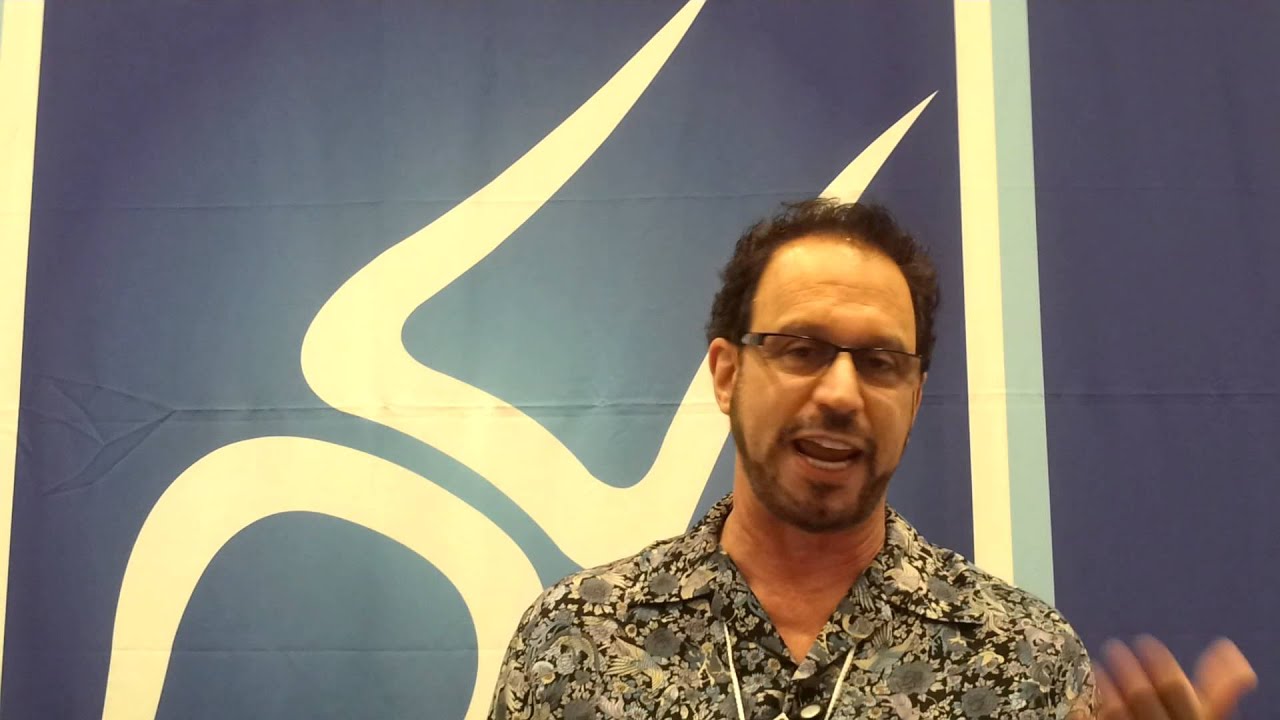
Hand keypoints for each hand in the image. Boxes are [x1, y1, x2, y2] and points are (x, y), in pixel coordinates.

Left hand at [1096, 635, 1256, 718]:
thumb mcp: (1205, 715)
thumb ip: (1219, 688)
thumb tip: (1227, 647)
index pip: (1176, 689)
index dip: (1160, 663)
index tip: (1146, 642)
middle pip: (1142, 695)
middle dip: (1127, 666)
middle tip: (1115, 646)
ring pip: (1118, 710)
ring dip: (1106, 683)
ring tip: (1099, 664)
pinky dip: (1090, 709)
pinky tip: (1087, 695)